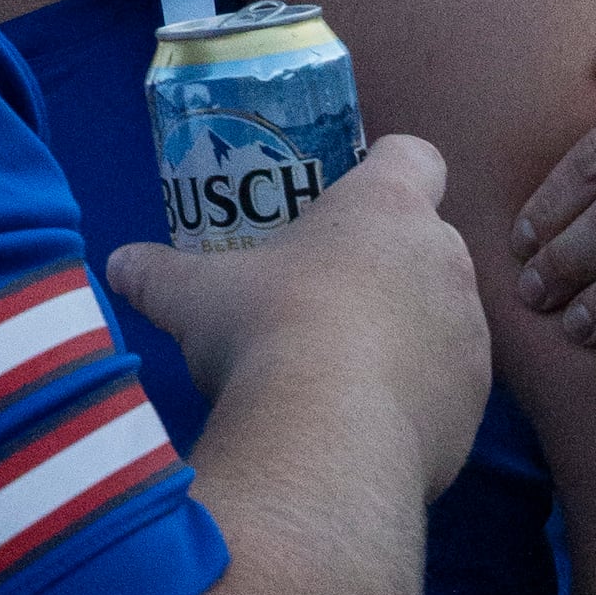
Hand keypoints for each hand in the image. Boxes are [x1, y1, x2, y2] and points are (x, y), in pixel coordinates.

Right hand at [108, 128, 490, 494]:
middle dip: (389, 265)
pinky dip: (417, 397)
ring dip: (407, 333)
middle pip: (428, 243)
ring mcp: (470, 335)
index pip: (415, 156)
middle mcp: (444, 260)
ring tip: (344, 369)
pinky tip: (365, 421)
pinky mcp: (476, 404)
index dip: (387, 171)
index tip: (351, 201)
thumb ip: (156, 274)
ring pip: (444, 317)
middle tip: (328, 296)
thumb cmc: (263, 330)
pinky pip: (450, 387)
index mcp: (386, 208)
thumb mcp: (191, 296)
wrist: (327, 438)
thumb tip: (119, 267)